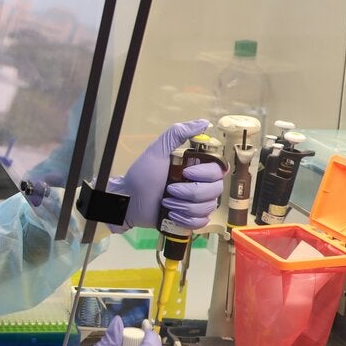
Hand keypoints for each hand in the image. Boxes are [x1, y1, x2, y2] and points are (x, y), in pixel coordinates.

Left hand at [110, 119, 225, 230]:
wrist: (128, 200)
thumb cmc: (141, 175)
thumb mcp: (157, 151)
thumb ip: (177, 134)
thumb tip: (204, 123)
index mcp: (196, 168)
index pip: (218, 171)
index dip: (204, 174)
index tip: (186, 172)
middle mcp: (200, 185)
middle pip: (215, 190)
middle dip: (190, 192)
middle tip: (170, 190)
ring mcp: (196, 203)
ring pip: (208, 207)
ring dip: (184, 207)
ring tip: (166, 203)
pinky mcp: (190, 219)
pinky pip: (201, 222)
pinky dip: (186, 219)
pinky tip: (171, 215)